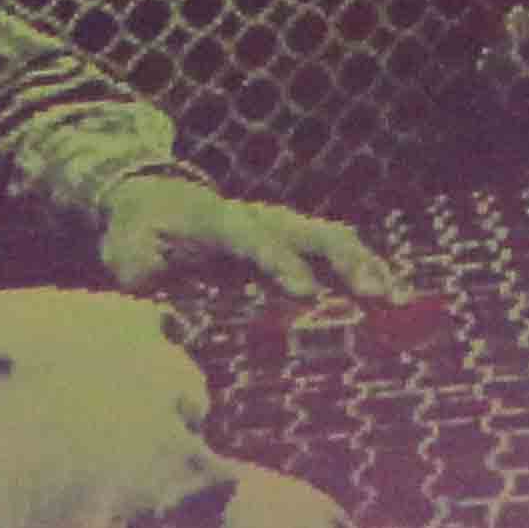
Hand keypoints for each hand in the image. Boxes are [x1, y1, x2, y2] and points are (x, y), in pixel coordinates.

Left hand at [96, 172, 407, 303]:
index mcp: (214, 221)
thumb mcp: (130, 264)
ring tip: (398, 302)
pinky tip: (392, 301)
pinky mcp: (291, 243)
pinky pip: (333, 254)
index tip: (305, 294)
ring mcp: (279, 227)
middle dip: (345, 263)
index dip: (279, 264)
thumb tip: (174, 326)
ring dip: (366, 269)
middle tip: (375, 296)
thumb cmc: (138, 238)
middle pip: (309, 233)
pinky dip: (363, 273)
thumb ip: (152, 290)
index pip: (252, 239)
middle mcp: (257, 219)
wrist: (149, 201)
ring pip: (331, 241)